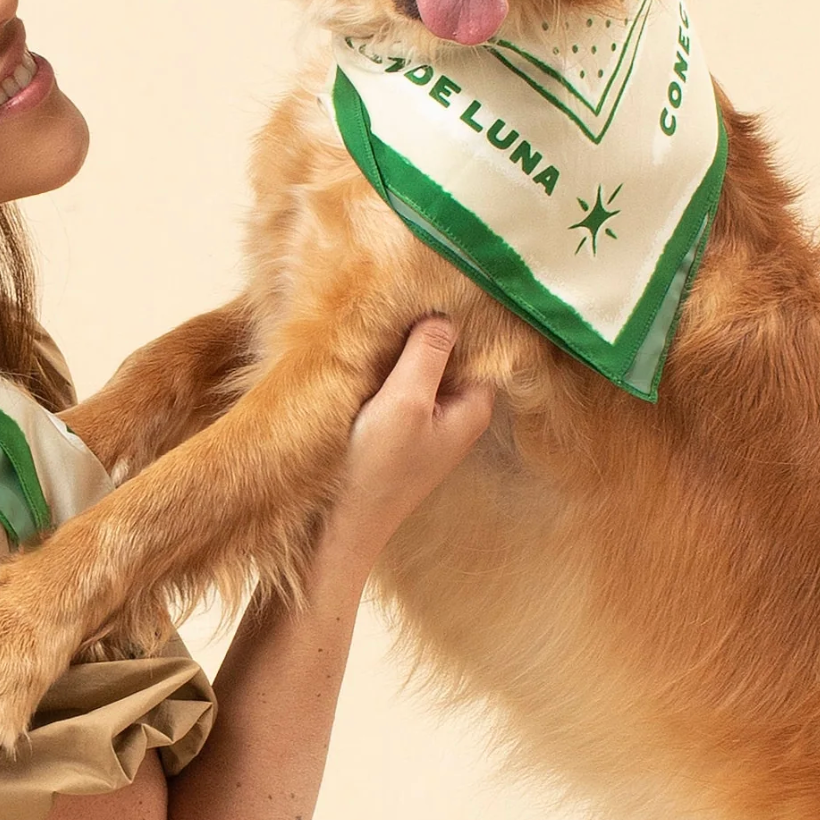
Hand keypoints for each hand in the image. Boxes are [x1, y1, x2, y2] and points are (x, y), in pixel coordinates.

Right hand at [323, 316, 494, 568]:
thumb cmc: (376, 469)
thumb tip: (445, 312)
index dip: (460, 321)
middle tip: (399, 302)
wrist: (338, 528)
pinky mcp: (397, 431)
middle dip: (428, 333)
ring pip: (421, 370)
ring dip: (402, 352)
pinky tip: (366, 357)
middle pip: (451, 357)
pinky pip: (400, 387)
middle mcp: (455, 415)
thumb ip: (428, 354)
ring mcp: (426, 424)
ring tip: (379, 323)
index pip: (481, 348)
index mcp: (473, 408)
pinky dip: (386, 371)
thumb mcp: (406, 401)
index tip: (432, 292)